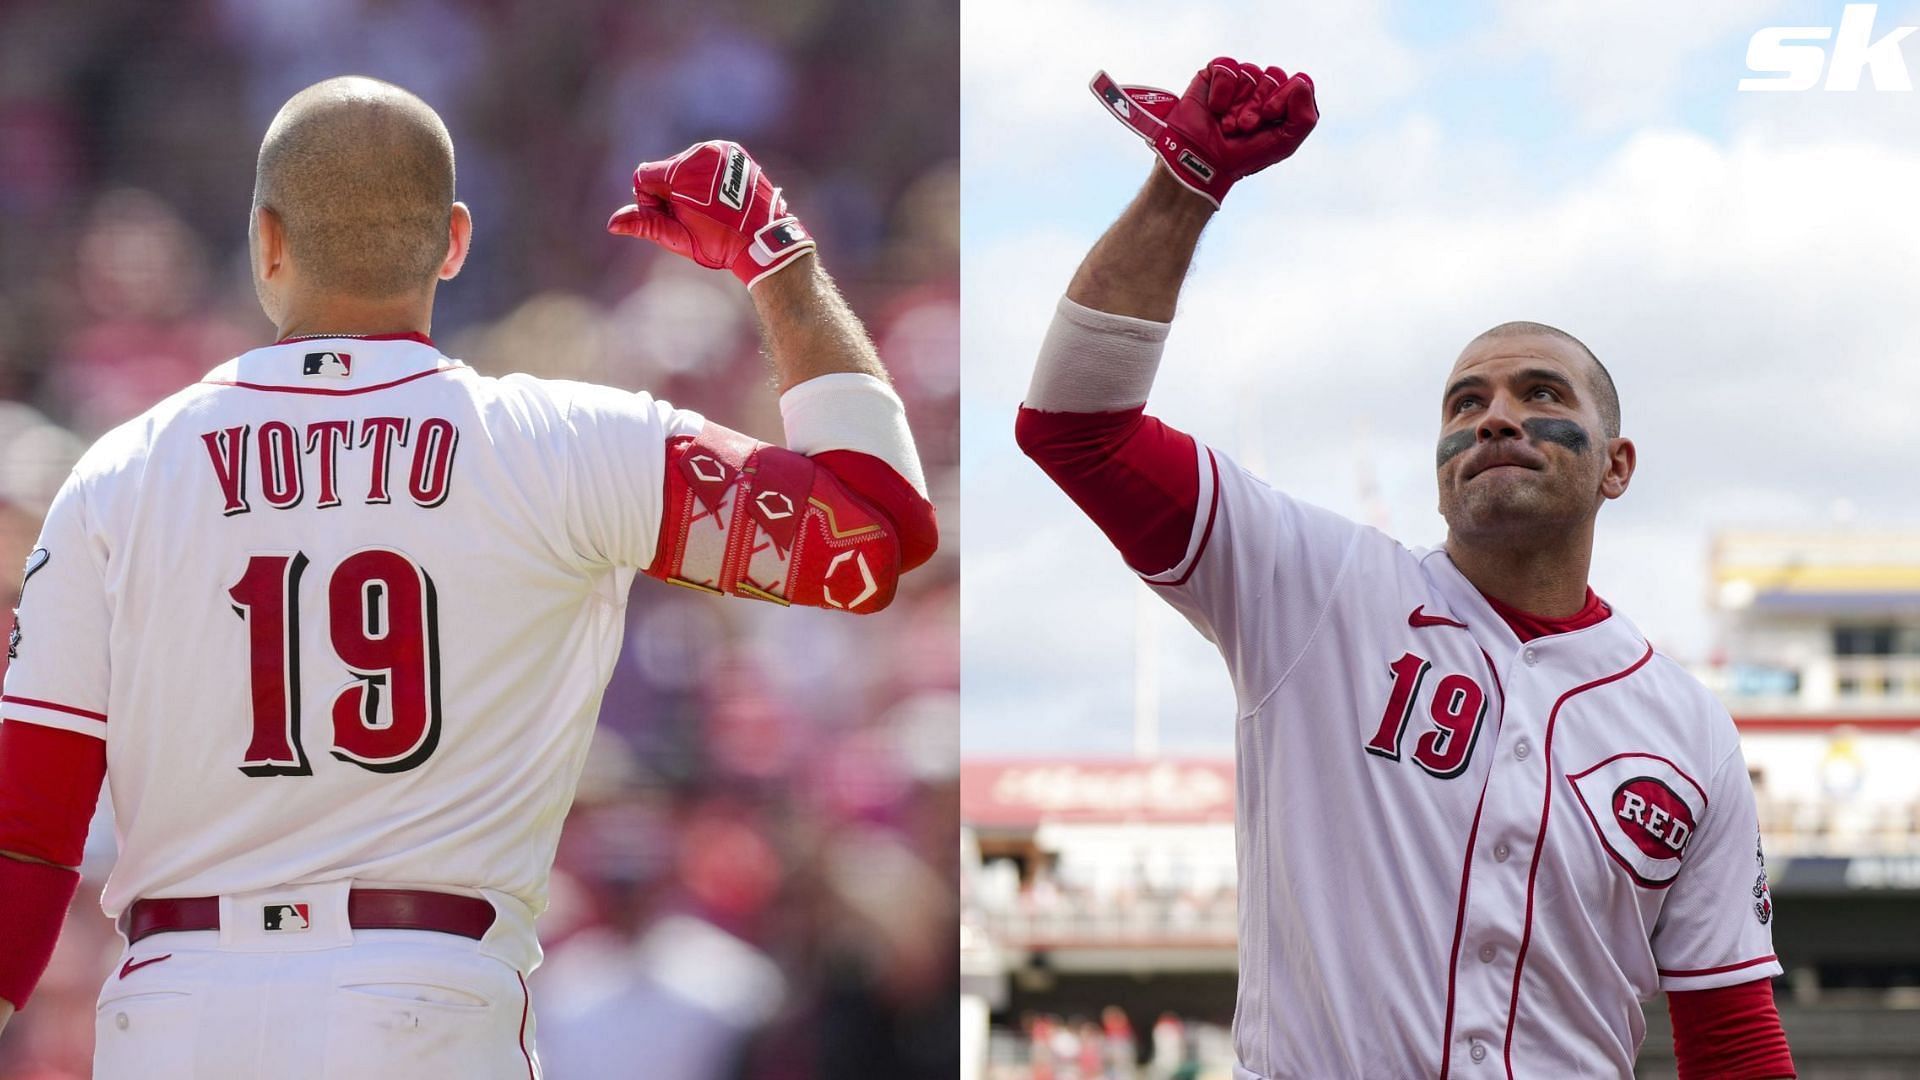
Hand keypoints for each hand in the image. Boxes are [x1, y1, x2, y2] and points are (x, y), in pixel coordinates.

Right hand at [607, 140, 816, 288]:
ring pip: (685, 165)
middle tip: (694, 216)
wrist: (764, 240)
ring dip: (688, 185)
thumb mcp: (677, 236)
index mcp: (682, 171)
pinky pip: (706, 161)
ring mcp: (720, 149)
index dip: (651, 201)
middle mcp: (700, 153)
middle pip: (665, 170)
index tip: (673, 217)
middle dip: (670, 193)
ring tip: (710, 209)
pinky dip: (707, 177)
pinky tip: (721, 198)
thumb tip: (612, 223)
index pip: (644, 176)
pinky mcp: (733, 151)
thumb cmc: (719, 243)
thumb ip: (644, 224)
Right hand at [1091, 57, 1317, 206]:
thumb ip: (1305, 117)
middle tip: (1244, 127)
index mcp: (1282, 103)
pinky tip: (1215, 107)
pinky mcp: (1215, 75)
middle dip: (1256, 105)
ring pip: (1250, 72)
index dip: (1282, 98)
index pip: (1297, 82)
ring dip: (1237, 104)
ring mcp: (1239, 81)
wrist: (1203, 161)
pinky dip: (1222, 90)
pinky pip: (1227, 67)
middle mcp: (1262, 89)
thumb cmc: (1242, 155)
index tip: (1267, 118)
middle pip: (1273, 75)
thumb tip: (1301, 81)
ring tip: (1227, 125)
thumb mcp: (1284, 144)